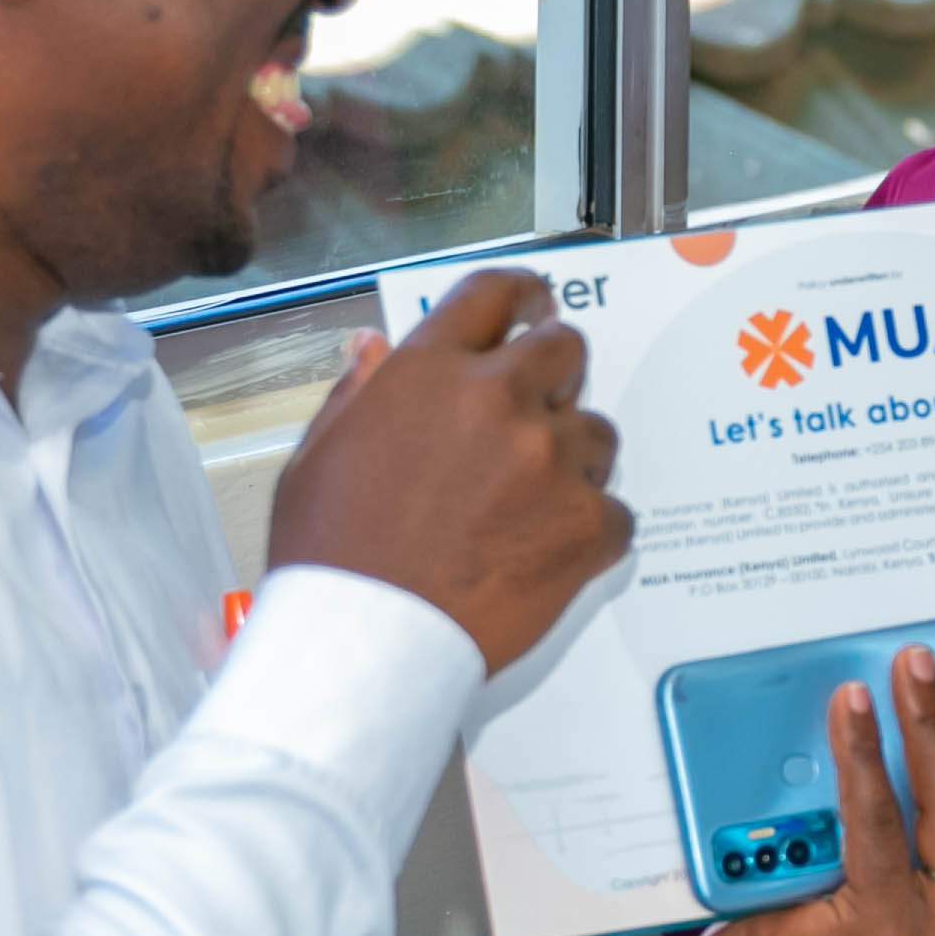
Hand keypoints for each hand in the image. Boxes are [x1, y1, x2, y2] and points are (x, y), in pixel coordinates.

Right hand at [263, 269, 630, 671]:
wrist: (365, 641)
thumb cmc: (331, 554)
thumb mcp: (319, 454)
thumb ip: (361, 391)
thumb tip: (376, 346)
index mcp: (431, 373)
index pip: (493, 294)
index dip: (519, 295)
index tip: (533, 304)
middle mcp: (501, 400)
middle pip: (565, 349)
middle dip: (552, 374)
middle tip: (533, 413)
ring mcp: (553, 461)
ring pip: (596, 432)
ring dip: (572, 458)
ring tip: (525, 506)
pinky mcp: (589, 525)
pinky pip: (615, 510)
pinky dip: (590, 530)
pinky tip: (544, 553)